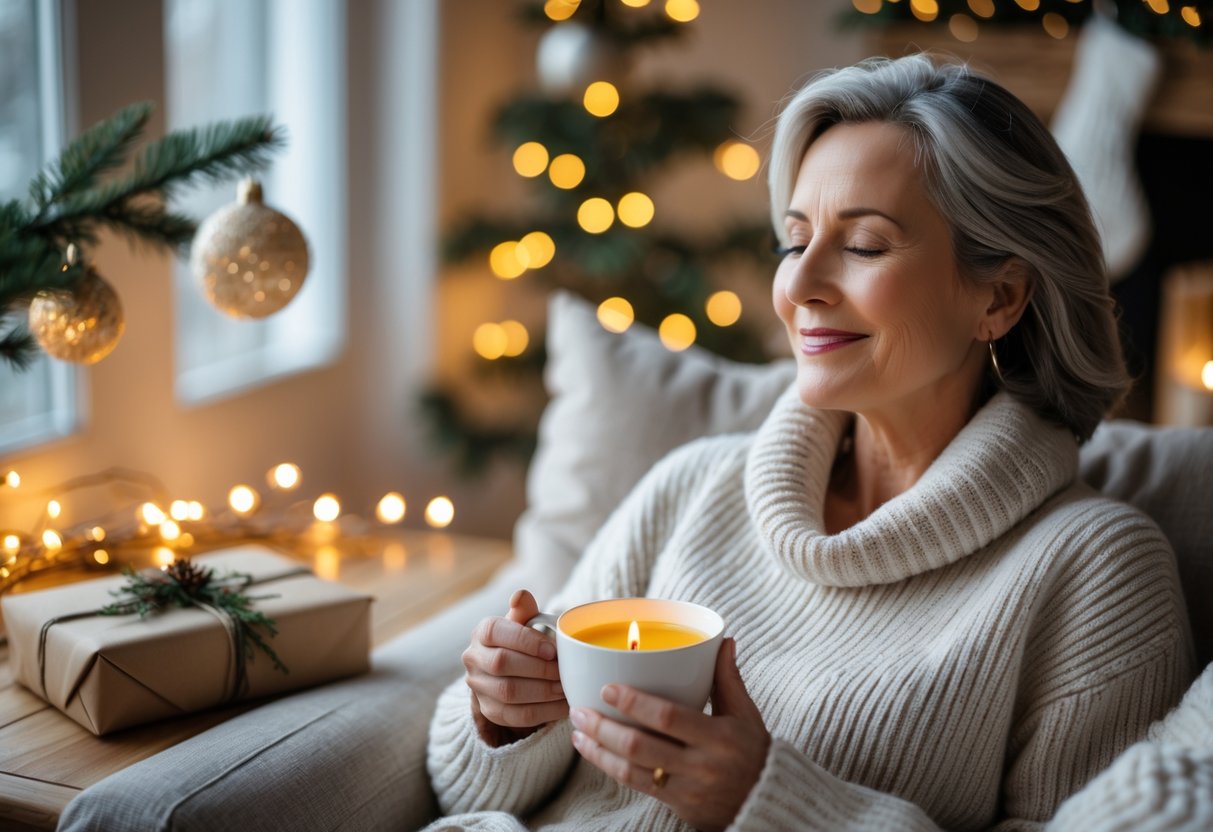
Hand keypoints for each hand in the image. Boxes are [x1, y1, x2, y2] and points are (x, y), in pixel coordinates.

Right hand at [463, 589, 566, 744]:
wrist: (509, 671)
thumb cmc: (521, 641)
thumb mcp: (523, 623)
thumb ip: (525, 610)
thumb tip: (521, 595)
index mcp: (482, 632)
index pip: (496, 632)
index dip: (525, 641)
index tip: (553, 650)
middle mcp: (473, 658)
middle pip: (501, 664)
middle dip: (537, 668)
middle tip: (563, 671)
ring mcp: (478, 687)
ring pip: (508, 693)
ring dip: (542, 691)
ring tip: (565, 688)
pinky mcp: (489, 711)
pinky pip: (516, 716)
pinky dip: (544, 712)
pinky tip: (563, 705)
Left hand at [569, 638, 769, 831]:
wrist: (765, 803)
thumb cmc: (753, 751)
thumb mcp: (746, 714)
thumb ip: (728, 678)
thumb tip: (723, 640)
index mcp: (719, 736)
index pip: (668, 717)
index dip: (634, 703)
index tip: (607, 688)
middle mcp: (700, 765)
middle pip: (640, 746)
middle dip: (603, 727)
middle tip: (579, 710)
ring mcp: (686, 788)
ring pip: (631, 770)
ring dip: (599, 750)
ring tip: (577, 732)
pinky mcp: (676, 805)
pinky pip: (637, 785)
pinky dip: (611, 768)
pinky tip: (595, 753)